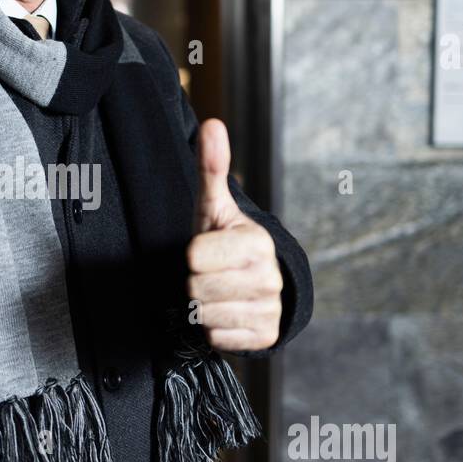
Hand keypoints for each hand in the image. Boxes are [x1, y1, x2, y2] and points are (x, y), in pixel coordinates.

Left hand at [186, 118, 282, 351]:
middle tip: (212, 274)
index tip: (208, 251)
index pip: (194, 257)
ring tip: (219, 292)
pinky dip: (215, 329)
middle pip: (196, 288)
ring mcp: (270, 309)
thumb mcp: (214, 207)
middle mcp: (269, 277)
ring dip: (203, 307)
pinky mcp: (266, 337)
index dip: (193, 255)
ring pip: (204, 315)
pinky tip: (228, 313)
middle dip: (196, 282)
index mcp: (257, 242)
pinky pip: (216, 338)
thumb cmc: (225, 242)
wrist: (254, 283)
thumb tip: (212, 123)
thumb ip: (211, 168)